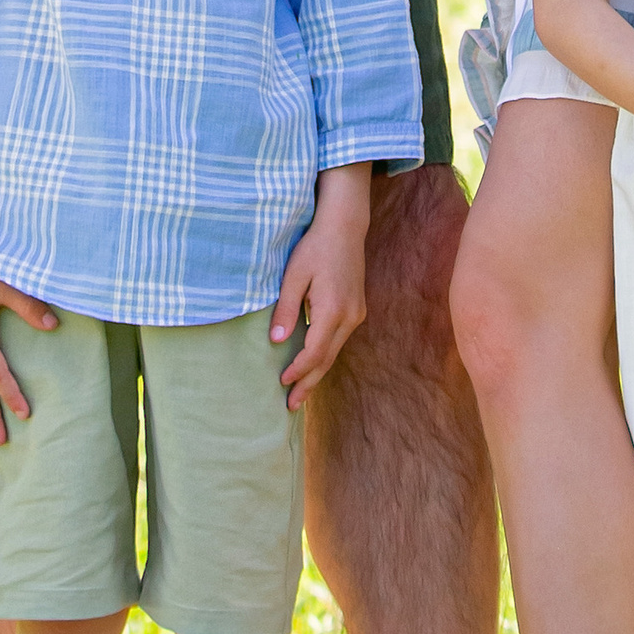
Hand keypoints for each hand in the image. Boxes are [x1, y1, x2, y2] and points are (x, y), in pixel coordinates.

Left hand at [271, 197, 366, 407]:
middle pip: (327, 359)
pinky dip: (324, 356)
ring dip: (317, 372)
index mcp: (333, 310)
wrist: (345, 228)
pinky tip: (313, 364)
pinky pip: (338, 340)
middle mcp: (349, 317)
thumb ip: (285, 308)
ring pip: (334, 352)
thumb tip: (276, 341)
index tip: (282, 383)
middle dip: (309, 383)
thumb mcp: (294, 276)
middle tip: (292, 406)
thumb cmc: (315, 248)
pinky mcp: (356, 309)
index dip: (298, 371)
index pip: (314, 352)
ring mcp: (356, 314)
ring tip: (300, 391)